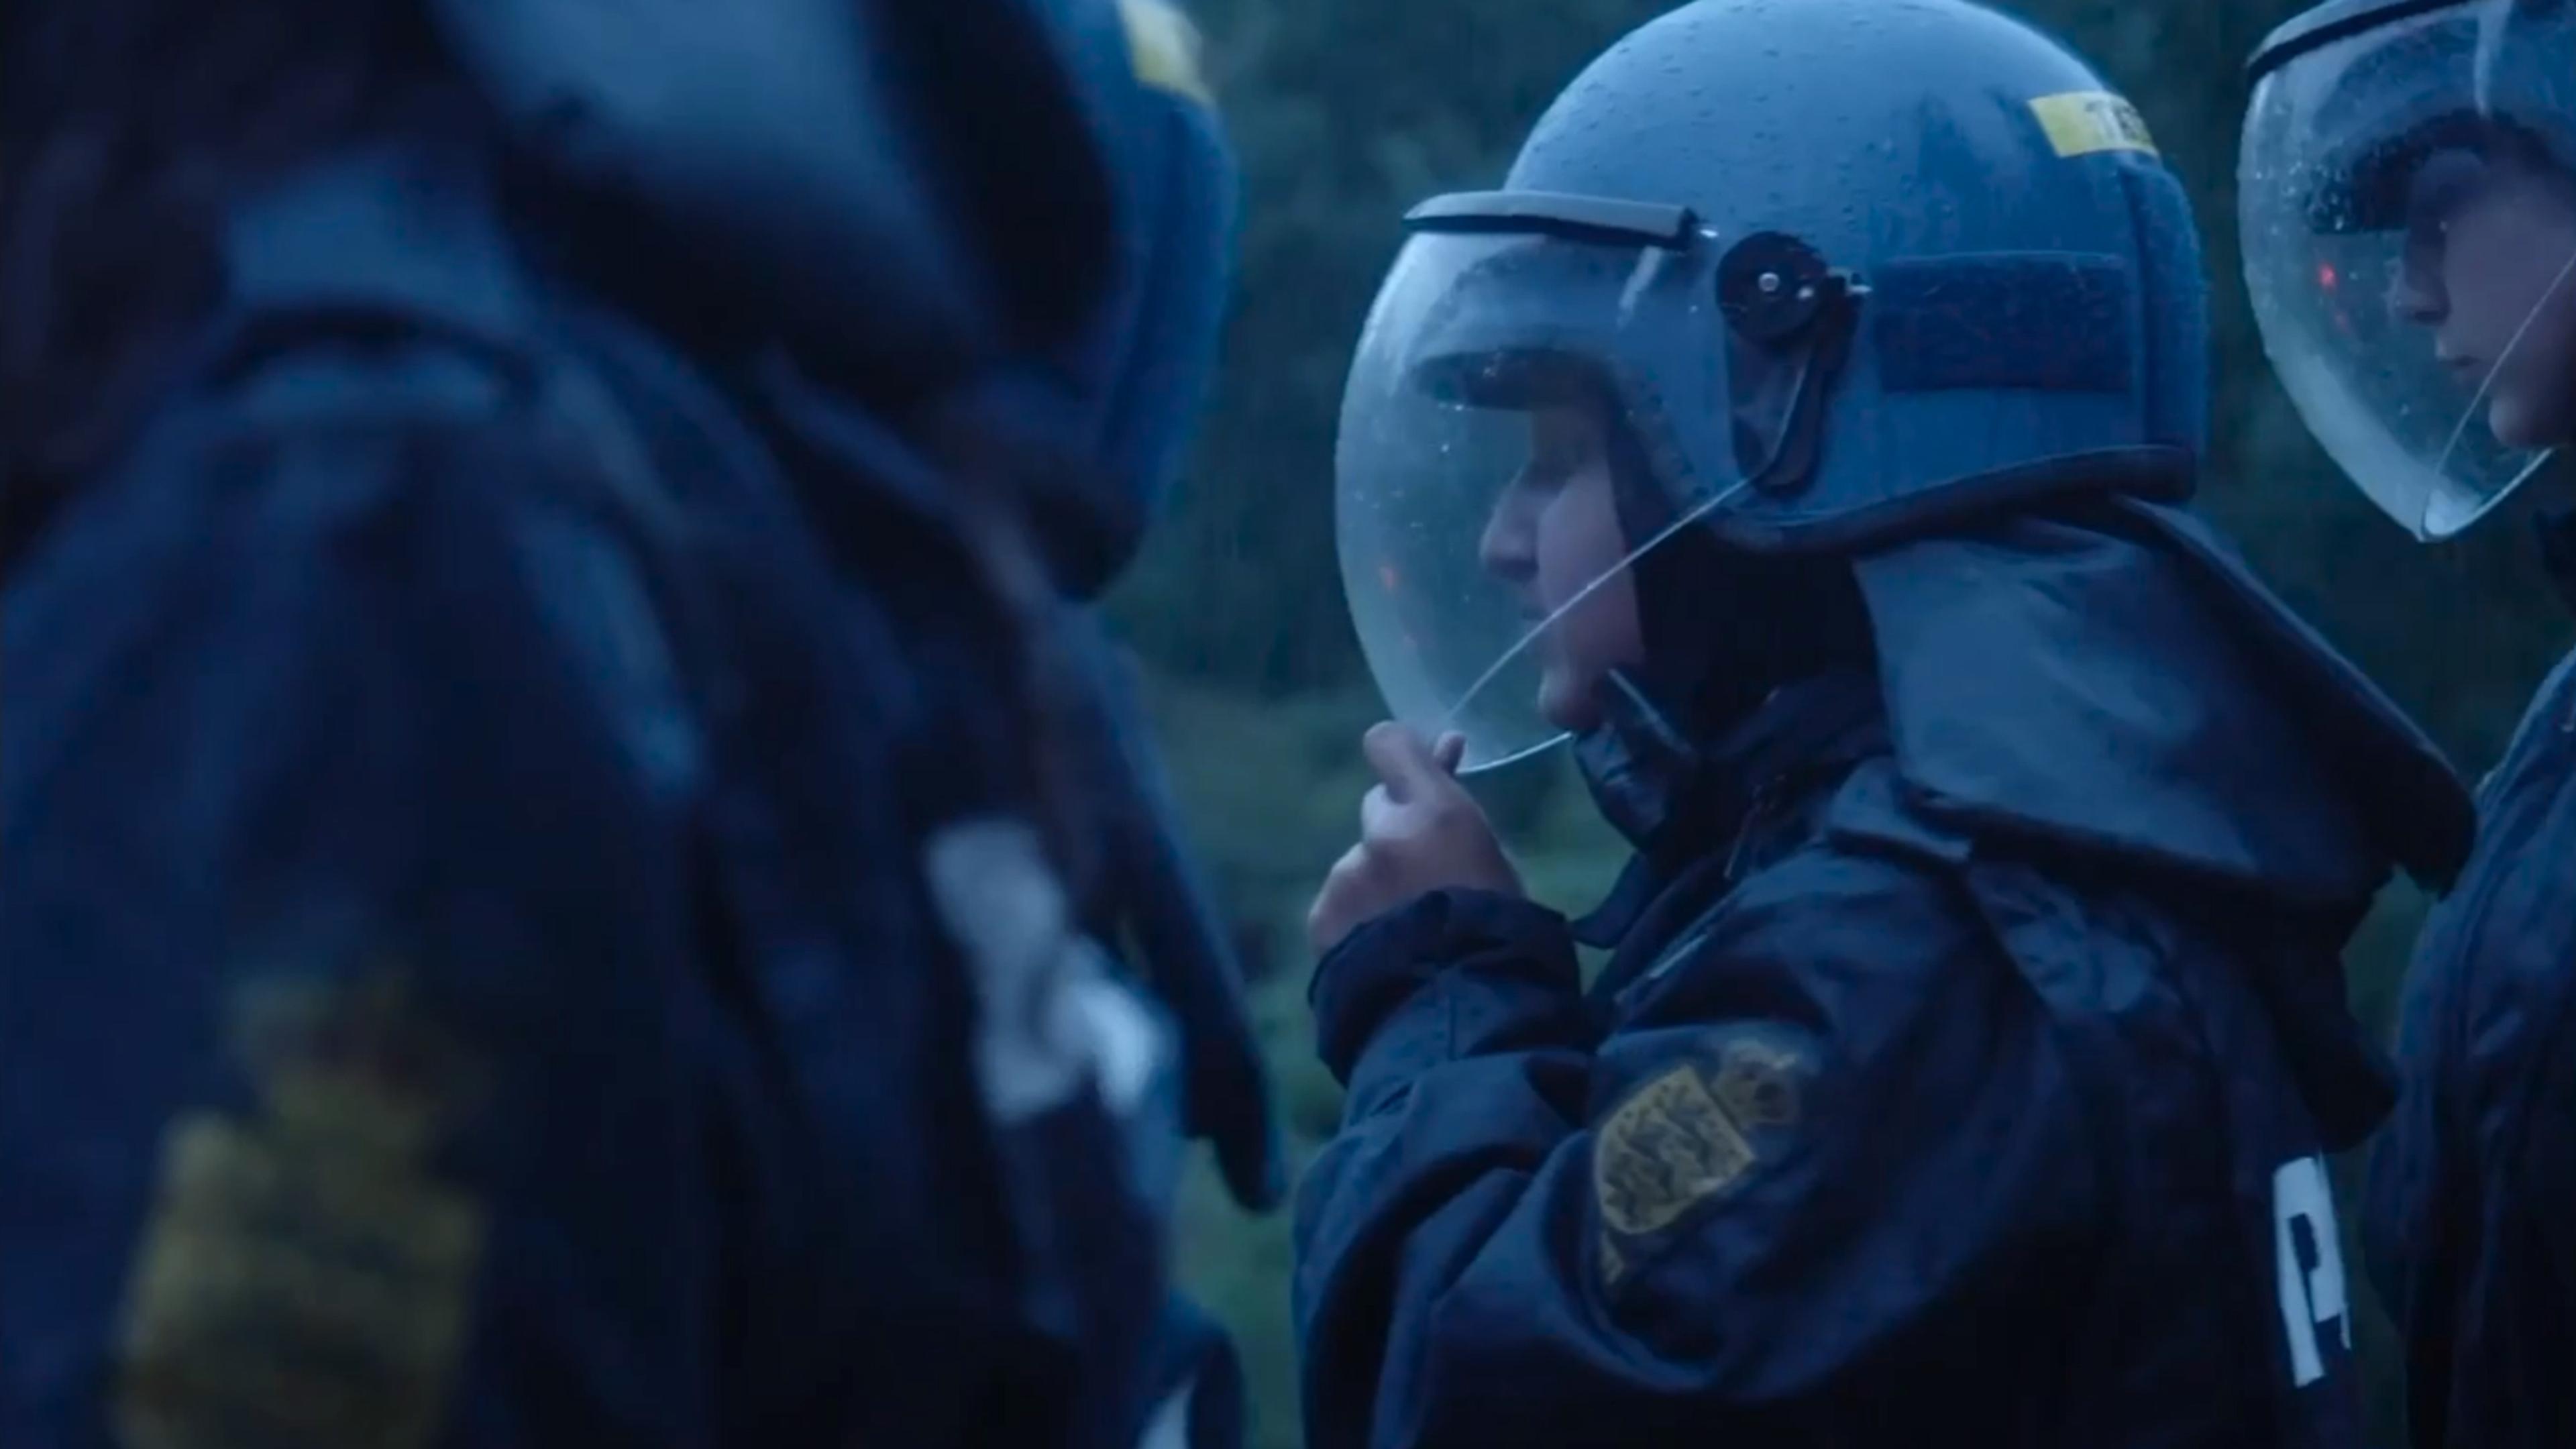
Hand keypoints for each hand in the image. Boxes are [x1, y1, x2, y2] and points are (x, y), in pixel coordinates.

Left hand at [1307, 723, 1523, 954]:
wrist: (1458, 1013)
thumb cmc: (1502, 934)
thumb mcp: (1498, 859)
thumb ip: (1461, 810)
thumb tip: (1446, 749)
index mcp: (1435, 813)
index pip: (1389, 744)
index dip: (1399, 755)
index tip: (1412, 773)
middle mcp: (1380, 834)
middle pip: (1378, 809)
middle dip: (1396, 832)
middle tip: (1426, 877)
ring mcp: (1345, 877)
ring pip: (1358, 865)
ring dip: (1376, 885)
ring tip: (1409, 933)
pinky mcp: (1321, 917)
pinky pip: (1338, 905)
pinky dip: (1355, 921)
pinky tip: (1382, 953)